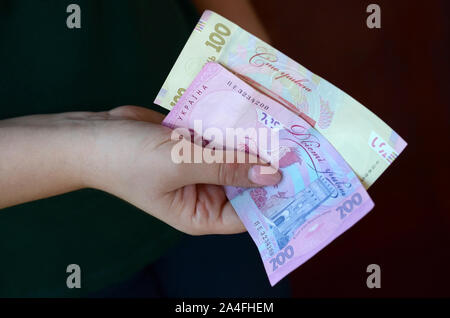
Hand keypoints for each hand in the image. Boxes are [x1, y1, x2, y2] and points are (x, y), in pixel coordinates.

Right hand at [80, 106, 281, 234]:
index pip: (247, 214)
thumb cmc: (130, 160)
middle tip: (300, 146)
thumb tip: (272, 174)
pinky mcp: (194, 145)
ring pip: (235, 158)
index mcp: (201, 214)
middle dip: (266, 166)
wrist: (92, 135)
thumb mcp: (181, 164)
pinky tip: (255, 112)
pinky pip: (221, 138)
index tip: (302, 180)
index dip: (273, 199)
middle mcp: (205, 194)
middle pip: (245, 184)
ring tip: (285, 126)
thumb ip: (227, 168)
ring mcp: (199, 168)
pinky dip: (233, 128)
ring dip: (252, 143)